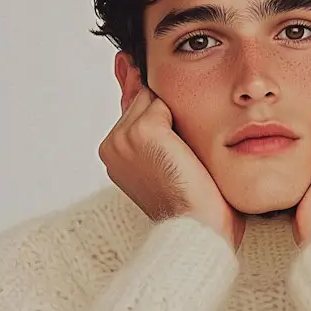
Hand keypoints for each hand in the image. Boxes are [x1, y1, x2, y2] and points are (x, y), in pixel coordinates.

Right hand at [99, 86, 245, 251]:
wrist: (199, 228)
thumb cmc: (190, 201)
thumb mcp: (162, 160)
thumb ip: (148, 125)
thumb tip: (142, 81)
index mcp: (111, 153)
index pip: (137, 110)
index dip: (161, 124)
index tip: (171, 153)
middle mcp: (111, 144)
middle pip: (143, 100)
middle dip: (165, 117)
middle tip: (179, 157)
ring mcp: (123, 137)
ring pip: (153, 99)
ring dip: (173, 117)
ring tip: (182, 155)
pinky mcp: (142, 131)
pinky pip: (165, 104)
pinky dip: (182, 121)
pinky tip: (185, 152)